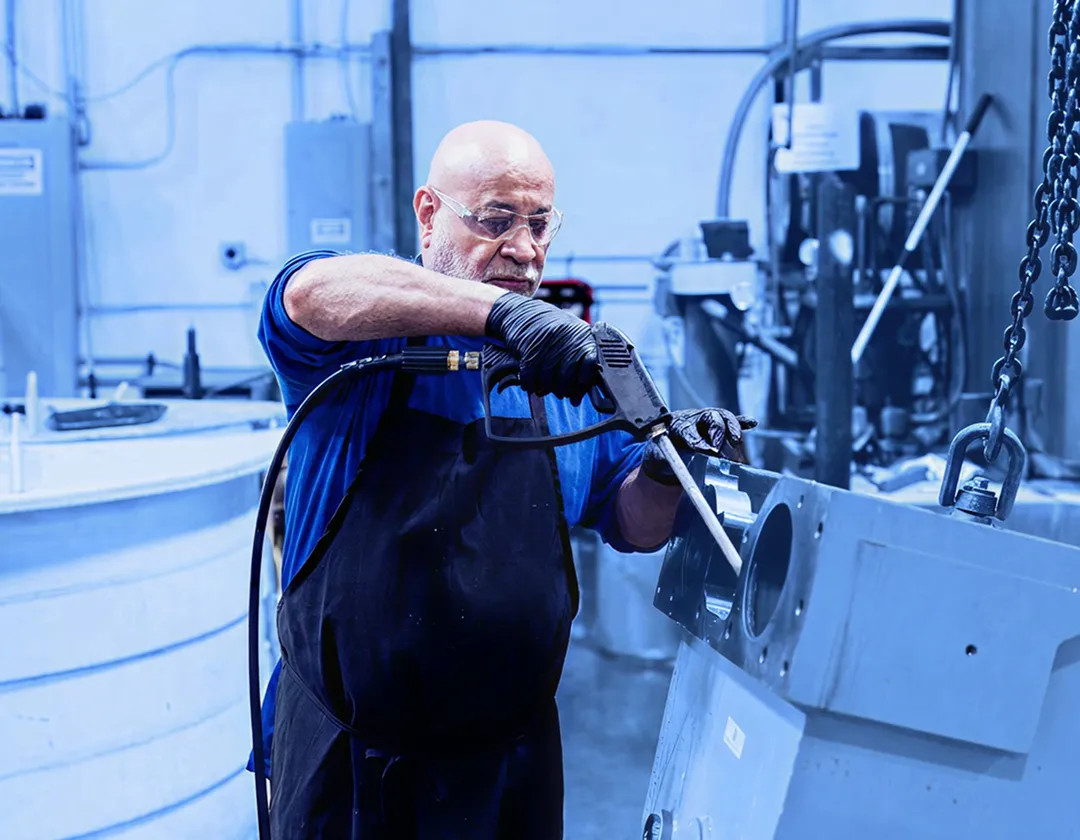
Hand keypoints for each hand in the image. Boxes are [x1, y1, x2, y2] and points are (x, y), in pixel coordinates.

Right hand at [485, 292, 599, 403]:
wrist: (521, 311)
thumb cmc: (551, 331)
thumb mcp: (571, 340)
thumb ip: (578, 366)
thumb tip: (576, 398)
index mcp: (582, 335)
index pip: (591, 362)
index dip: (585, 379)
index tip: (579, 385)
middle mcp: (567, 336)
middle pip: (567, 375)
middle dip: (562, 389)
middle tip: (560, 390)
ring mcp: (548, 340)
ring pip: (548, 378)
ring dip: (545, 387)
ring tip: (544, 384)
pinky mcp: (529, 345)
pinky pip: (530, 375)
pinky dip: (529, 383)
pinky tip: (530, 381)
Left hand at [642, 408, 757, 484]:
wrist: (665, 443)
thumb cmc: (662, 453)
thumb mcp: (658, 458)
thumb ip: (668, 461)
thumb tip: (679, 470)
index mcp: (677, 426)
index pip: (689, 431)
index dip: (698, 441)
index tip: (706, 451)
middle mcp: (694, 419)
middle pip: (710, 419)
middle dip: (717, 432)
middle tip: (721, 449)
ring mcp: (707, 419)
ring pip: (723, 418)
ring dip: (732, 429)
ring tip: (737, 442)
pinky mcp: (718, 423)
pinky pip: (732, 421)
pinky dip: (741, 423)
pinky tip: (752, 423)